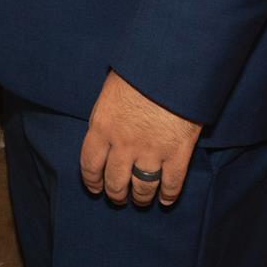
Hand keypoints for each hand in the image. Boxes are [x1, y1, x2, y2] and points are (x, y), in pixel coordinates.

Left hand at [80, 70, 203, 207]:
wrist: (169, 67)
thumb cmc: (138, 72)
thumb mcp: (110, 92)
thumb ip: (106, 117)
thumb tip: (104, 130)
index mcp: (102, 128)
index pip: (89, 165)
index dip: (92, 181)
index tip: (95, 188)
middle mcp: (123, 145)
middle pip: (115, 181)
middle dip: (115, 194)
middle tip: (118, 198)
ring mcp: (151, 151)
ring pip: (142, 188)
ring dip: (140, 198)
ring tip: (140, 200)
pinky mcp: (177, 153)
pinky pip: (171, 183)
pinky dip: (168, 195)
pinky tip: (165, 199)